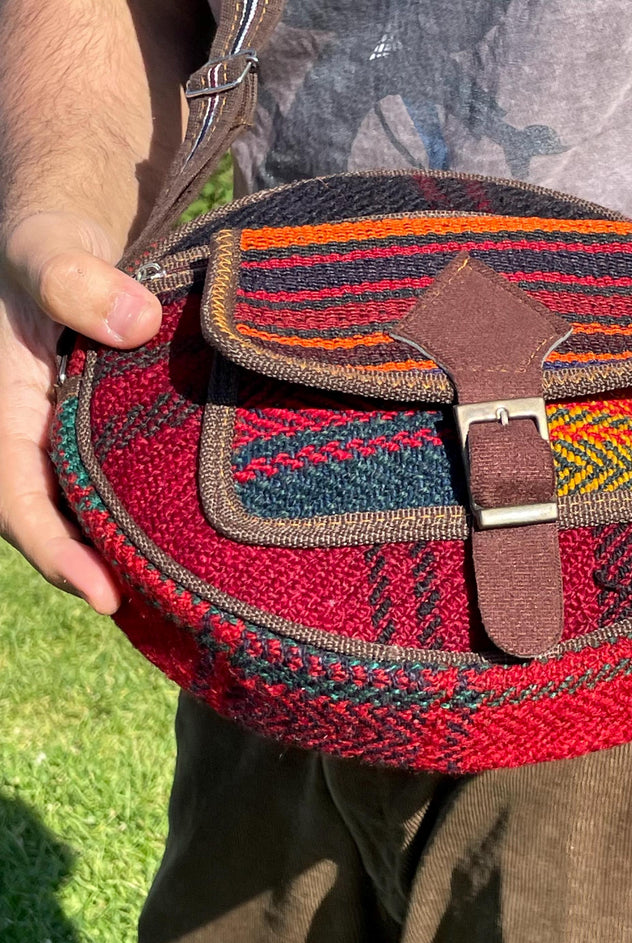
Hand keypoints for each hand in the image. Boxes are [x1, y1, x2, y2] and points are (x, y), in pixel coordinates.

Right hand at [0, 211, 161, 612]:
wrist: (64, 209)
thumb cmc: (49, 227)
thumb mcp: (49, 244)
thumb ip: (72, 278)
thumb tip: (134, 323)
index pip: (17, 498)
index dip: (55, 552)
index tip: (105, 594)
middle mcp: (23, 422)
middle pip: (47, 515)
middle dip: (88, 566)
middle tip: (155, 607)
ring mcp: (58, 421)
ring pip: (76, 499)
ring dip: (111, 542)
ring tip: (171, 586)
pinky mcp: (95, 414)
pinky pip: (104, 471)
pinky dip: (130, 503)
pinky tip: (177, 527)